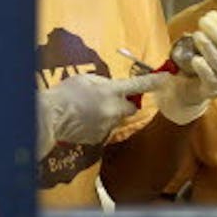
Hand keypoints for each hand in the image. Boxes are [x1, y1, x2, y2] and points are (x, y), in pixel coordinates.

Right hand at [36, 72, 169, 159]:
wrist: (49, 117)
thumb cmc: (64, 94)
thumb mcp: (85, 79)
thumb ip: (104, 83)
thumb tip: (115, 88)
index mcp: (110, 91)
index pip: (138, 85)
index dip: (154, 82)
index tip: (167, 79)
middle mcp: (113, 109)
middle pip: (130, 107)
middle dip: (123, 104)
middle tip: (107, 100)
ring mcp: (107, 125)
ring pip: (115, 118)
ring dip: (107, 114)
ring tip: (86, 111)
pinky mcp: (99, 137)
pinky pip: (103, 129)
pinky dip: (96, 125)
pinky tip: (82, 121)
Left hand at [159, 1, 216, 124]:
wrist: (188, 88)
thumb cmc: (205, 59)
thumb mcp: (215, 39)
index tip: (211, 15)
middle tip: (202, 21)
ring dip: (210, 48)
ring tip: (197, 35)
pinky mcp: (211, 90)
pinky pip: (211, 81)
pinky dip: (204, 69)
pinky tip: (196, 59)